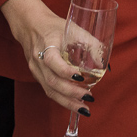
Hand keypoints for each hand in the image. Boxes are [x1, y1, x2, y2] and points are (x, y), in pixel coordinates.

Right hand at [1, 0, 94, 115]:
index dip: (66, 71)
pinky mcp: (37, 76)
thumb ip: (91, 44)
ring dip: (67, 101)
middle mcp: (38, 61)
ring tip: (84, 108)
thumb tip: (105, 65)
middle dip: (71, 93)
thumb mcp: (75, 30)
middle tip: (89, 97)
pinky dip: (62, 98)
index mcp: (46, 46)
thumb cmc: (56, 27)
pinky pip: (49, 90)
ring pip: (49, 90)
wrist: (32, 27)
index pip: (52, 62)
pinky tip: (75, 103)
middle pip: (52, 82)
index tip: (81, 77)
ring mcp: (36, 70)